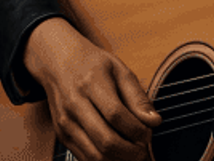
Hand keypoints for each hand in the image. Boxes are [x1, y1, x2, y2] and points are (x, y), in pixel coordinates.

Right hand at [25, 17, 160, 160]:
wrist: (59, 62)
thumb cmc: (93, 65)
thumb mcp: (120, 70)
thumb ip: (138, 97)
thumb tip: (154, 122)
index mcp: (91, 83)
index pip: (116, 115)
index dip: (136, 129)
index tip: (148, 134)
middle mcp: (74, 105)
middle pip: (105, 140)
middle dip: (131, 152)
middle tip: (144, 152)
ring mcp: (65, 123)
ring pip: (94, 156)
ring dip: (118, 160)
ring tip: (133, 154)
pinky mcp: (61, 135)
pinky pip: (85, 158)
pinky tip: (117, 155)